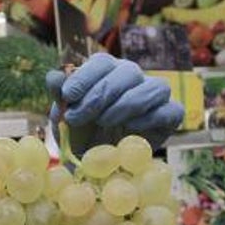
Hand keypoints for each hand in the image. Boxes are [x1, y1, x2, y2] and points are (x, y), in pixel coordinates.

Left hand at [47, 53, 184, 149]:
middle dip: (100, 95)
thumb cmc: (82, 132)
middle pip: (128, 71)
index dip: (84, 77)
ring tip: (104, 122)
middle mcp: (133, 76)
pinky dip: (150, 118)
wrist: (99, 162)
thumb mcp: (64, 116)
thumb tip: (54, 76)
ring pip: (154, 86)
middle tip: (78, 117)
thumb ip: (59, 96)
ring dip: (126, 104)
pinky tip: (129, 129)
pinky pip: (170, 109)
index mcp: (107, 69)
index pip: (101, 62)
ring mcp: (154, 94)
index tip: (67, 96)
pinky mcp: (170, 115)